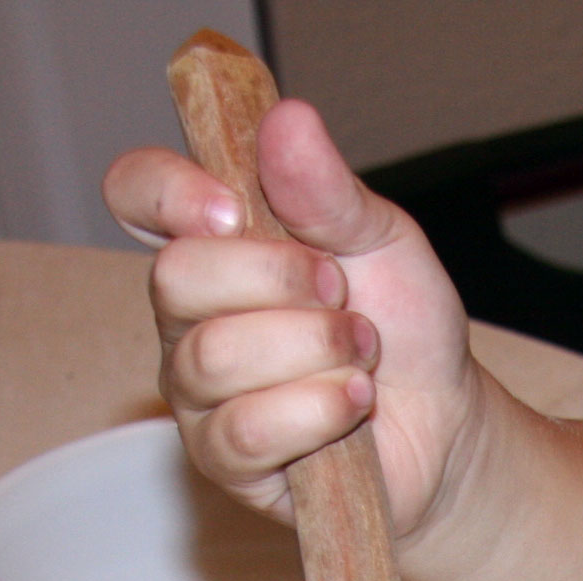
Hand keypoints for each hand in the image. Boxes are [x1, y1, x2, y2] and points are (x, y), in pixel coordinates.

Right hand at [103, 100, 479, 535]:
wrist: (445, 424)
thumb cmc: (402, 326)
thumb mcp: (383, 240)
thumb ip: (329, 190)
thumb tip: (286, 118)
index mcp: (213, 242)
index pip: (137, 192)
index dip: (167, 191)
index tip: (233, 205)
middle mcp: (188, 314)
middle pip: (175, 277)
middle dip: (279, 281)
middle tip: (344, 295)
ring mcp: (197, 392)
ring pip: (215, 357)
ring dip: (313, 349)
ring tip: (363, 354)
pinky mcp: (223, 461)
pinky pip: (247, 429)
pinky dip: (319, 410)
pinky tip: (355, 404)